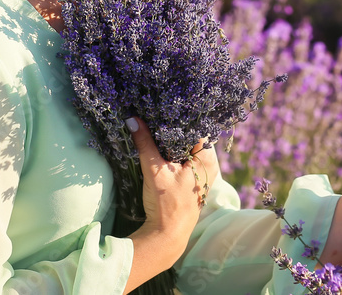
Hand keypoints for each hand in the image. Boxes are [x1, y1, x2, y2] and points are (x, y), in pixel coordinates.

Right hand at [126, 117, 217, 257]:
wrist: (166, 237)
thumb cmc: (167, 205)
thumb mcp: (155, 171)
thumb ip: (144, 144)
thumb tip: (133, 119)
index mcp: (207, 159)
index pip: (196, 127)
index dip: (180, 116)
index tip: (163, 105)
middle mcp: (208, 164)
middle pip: (190, 136)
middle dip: (172, 126)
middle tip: (154, 111)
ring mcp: (200, 173)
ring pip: (185, 147)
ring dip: (170, 139)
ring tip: (153, 123)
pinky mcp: (190, 180)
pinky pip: (182, 157)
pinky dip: (170, 150)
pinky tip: (157, 143)